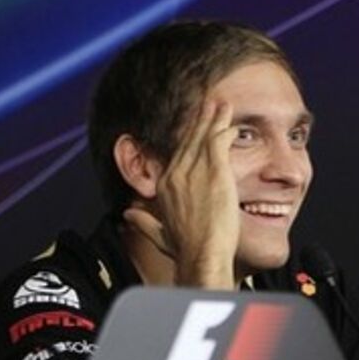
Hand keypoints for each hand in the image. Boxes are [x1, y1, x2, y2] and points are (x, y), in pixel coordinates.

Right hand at [123, 98, 239, 289]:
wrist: (201, 255)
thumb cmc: (185, 250)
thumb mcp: (159, 234)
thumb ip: (143, 222)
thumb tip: (127, 215)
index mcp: (164, 185)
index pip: (177, 155)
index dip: (185, 140)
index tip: (191, 129)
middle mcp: (176, 174)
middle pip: (189, 140)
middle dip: (198, 121)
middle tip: (206, 104)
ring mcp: (194, 171)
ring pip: (204, 137)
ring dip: (213, 119)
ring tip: (220, 105)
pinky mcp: (215, 172)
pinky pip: (219, 142)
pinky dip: (224, 129)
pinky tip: (230, 121)